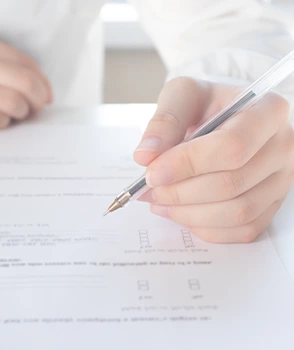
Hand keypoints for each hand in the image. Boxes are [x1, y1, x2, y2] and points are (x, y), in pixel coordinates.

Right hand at [0, 31, 51, 129]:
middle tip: (35, 110)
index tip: (46, 96)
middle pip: (24, 82)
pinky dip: (2, 123)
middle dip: (38, 100)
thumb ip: (2, 66)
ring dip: (21, 113)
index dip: (43, 83)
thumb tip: (43, 89)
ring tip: (15, 116)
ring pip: (12, 101)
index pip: (26, 63)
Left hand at [134, 77, 293, 242]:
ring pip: (238, 212)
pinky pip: (242, 230)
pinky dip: (205, 228)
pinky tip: (181, 213)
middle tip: (150, 189)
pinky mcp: (271, 204)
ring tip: (159, 201)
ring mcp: (281, 180)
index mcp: (267, 112)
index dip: (187, 164)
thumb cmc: (205, 106)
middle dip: (181, 192)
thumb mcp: (182, 96)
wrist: (223, 120)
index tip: (152, 173)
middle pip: (232, 184)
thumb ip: (164, 121)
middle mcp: (283, 147)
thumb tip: (146, 156)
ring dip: (189, 213)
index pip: (231, 147)